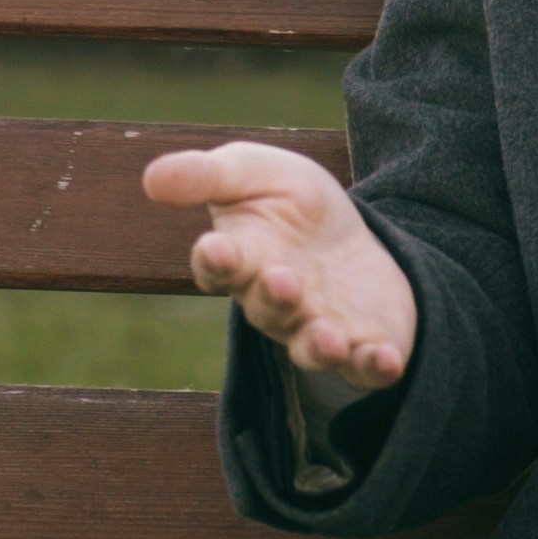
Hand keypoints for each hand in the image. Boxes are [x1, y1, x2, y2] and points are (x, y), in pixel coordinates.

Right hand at [142, 140, 418, 389]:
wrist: (348, 232)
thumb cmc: (286, 201)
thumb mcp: (252, 172)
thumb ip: (206, 175)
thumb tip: (151, 178)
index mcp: (241, 259)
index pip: (218, 266)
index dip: (217, 259)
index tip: (217, 247)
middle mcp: (274, 304)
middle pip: (267, 308)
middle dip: (275, 296)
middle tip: (283, 280)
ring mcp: (317, 328)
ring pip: (311, 347)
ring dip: (319, 346)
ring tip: (329, 337)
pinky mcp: (363, 345)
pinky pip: (365, 366)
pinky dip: (373, 367)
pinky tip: (385, 360)